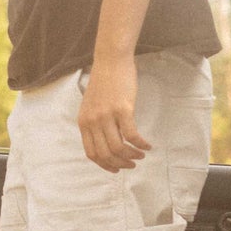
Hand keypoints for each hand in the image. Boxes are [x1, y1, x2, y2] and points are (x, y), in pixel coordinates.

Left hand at [78, 54, 150, 171]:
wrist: (111, 61)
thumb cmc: (105, 81)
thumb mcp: (92, 105)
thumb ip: (95, 122)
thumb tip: (106, 140)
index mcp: (83, 122)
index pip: (92, 153)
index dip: (105, 165)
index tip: (116, 169)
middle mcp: (93, 122)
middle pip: (105, 154)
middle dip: (120, 164)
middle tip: (132, 165)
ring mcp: (107, 116)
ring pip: (118, 147)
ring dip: (131, 156)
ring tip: (141, 156)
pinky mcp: (122, 110)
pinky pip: (132, 135)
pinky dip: (140, 144)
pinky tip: (147, 146)